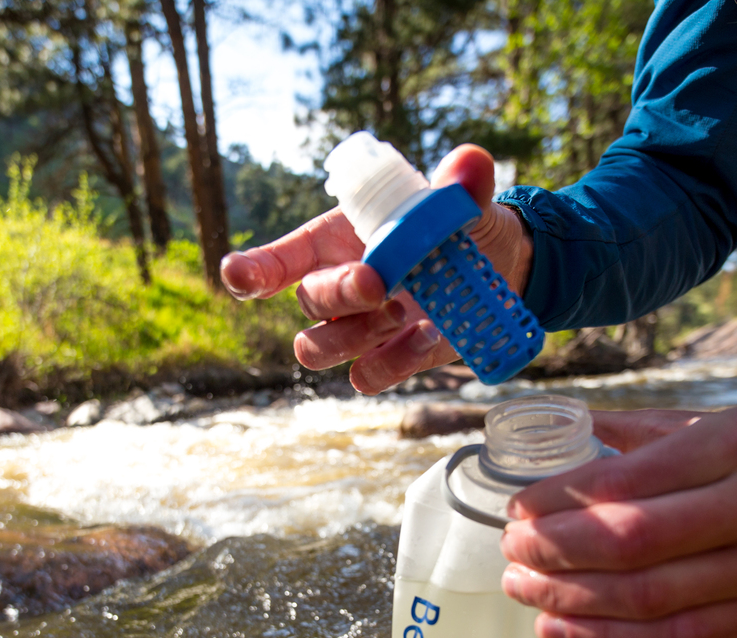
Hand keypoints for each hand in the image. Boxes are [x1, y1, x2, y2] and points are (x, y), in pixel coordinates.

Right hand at [219, 145, 534, 393]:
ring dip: (354, 334)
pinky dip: (391, 363)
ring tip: (401, 310)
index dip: (252, 269)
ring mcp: (358, 330)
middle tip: (377, 281)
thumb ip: (459, 183)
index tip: (237, 274)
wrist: (499, 271)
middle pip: (307, 301)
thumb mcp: (460, 201)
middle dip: (337, 293)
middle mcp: (336, 288)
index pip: (277, 259)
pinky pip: (365, 376)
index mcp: (335, 241)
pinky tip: (424, 338)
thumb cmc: (459, 227)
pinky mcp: (388, 359)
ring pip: (317, 349)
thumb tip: (471, 162)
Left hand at [498, 407, 736, 637]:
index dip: (561, 501)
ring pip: (648, 598)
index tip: (517, 508)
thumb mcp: (717, 424)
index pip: (630, 481)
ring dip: (569, 598)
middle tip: (511, 548)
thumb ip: (636, 431)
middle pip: (634, 542)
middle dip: (556, 549)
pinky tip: (557, 628)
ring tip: (521, 587)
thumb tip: (550, 425)